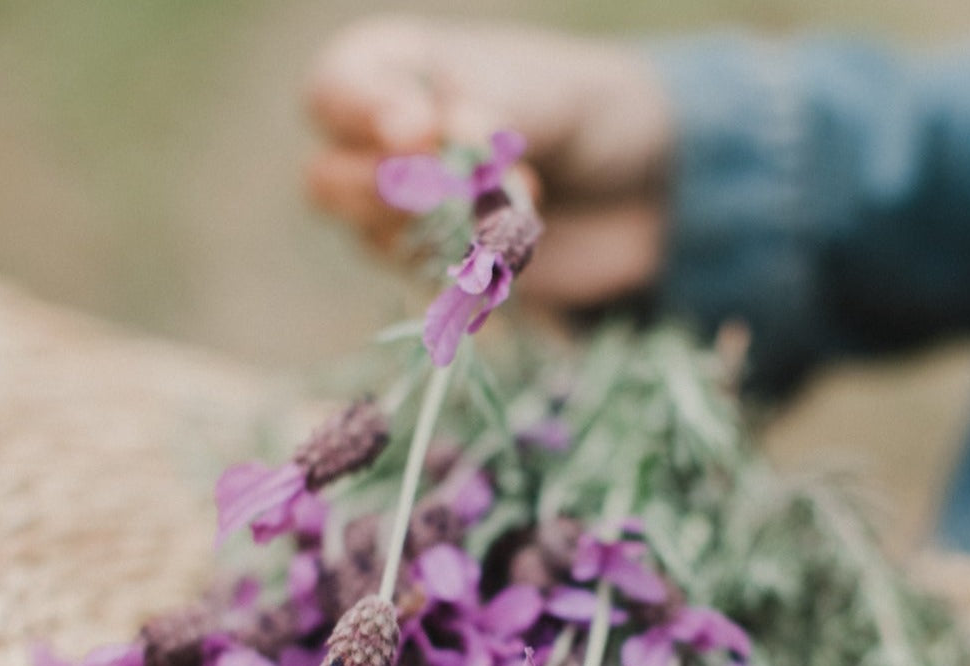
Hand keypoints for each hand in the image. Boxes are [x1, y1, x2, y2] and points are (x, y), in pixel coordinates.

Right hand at [305, 17, 671, 307]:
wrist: (642, 187)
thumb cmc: (584, 110)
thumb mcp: (544, 90)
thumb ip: (489, 105)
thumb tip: (444, 132)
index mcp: (392, 71)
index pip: (334, 93)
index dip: (366, 116)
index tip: (421, 131)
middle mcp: (382, 148)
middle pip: (327, 181)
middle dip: (393, 190)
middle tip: (465, 186)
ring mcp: (407, 219)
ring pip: (373, 241)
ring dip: (442, 234)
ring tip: (524, 209)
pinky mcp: (442, 276)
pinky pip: (426, 290)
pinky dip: (468, 282)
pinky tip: (511, 268)